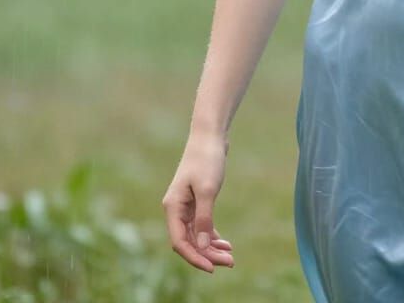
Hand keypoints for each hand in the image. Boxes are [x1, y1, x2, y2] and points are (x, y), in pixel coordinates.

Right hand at [162, 131, 235, 273]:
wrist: (210, 135)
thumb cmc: (207, 159)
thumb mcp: (208, 190)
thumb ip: (205, 219)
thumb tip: (203, 247)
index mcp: (173, 207)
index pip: (180, 242)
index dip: (195, 257)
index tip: (212, 268)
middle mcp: (176, 209)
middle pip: (189, 241)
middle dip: (207, 254)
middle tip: (230, 262)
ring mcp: (185, 205)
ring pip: (196, 235)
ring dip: (211, 247)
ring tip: (230, 256)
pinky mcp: (195, 200)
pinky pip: (201, 225)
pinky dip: (212, 234)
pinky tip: (224, 243)